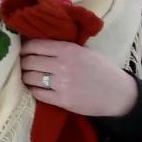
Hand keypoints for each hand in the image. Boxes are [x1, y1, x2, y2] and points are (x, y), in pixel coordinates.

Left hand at [19, 38, 137, 117]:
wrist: (118, 94)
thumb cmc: (102, 70)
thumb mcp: (86, 51)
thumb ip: (65, 46)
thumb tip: (42, 41)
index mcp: (68, 50)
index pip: (35, 45)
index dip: (25, 49)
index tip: (23, 51)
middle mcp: (62, 65)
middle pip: (29, 62)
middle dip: (23, 63)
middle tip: (24, 65)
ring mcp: (61, 84)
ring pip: (30, 78)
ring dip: (26, 77)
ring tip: (29, 76)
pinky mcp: (62, 100)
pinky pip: (37, 93)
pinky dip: (33, 90)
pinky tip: (36, 88)